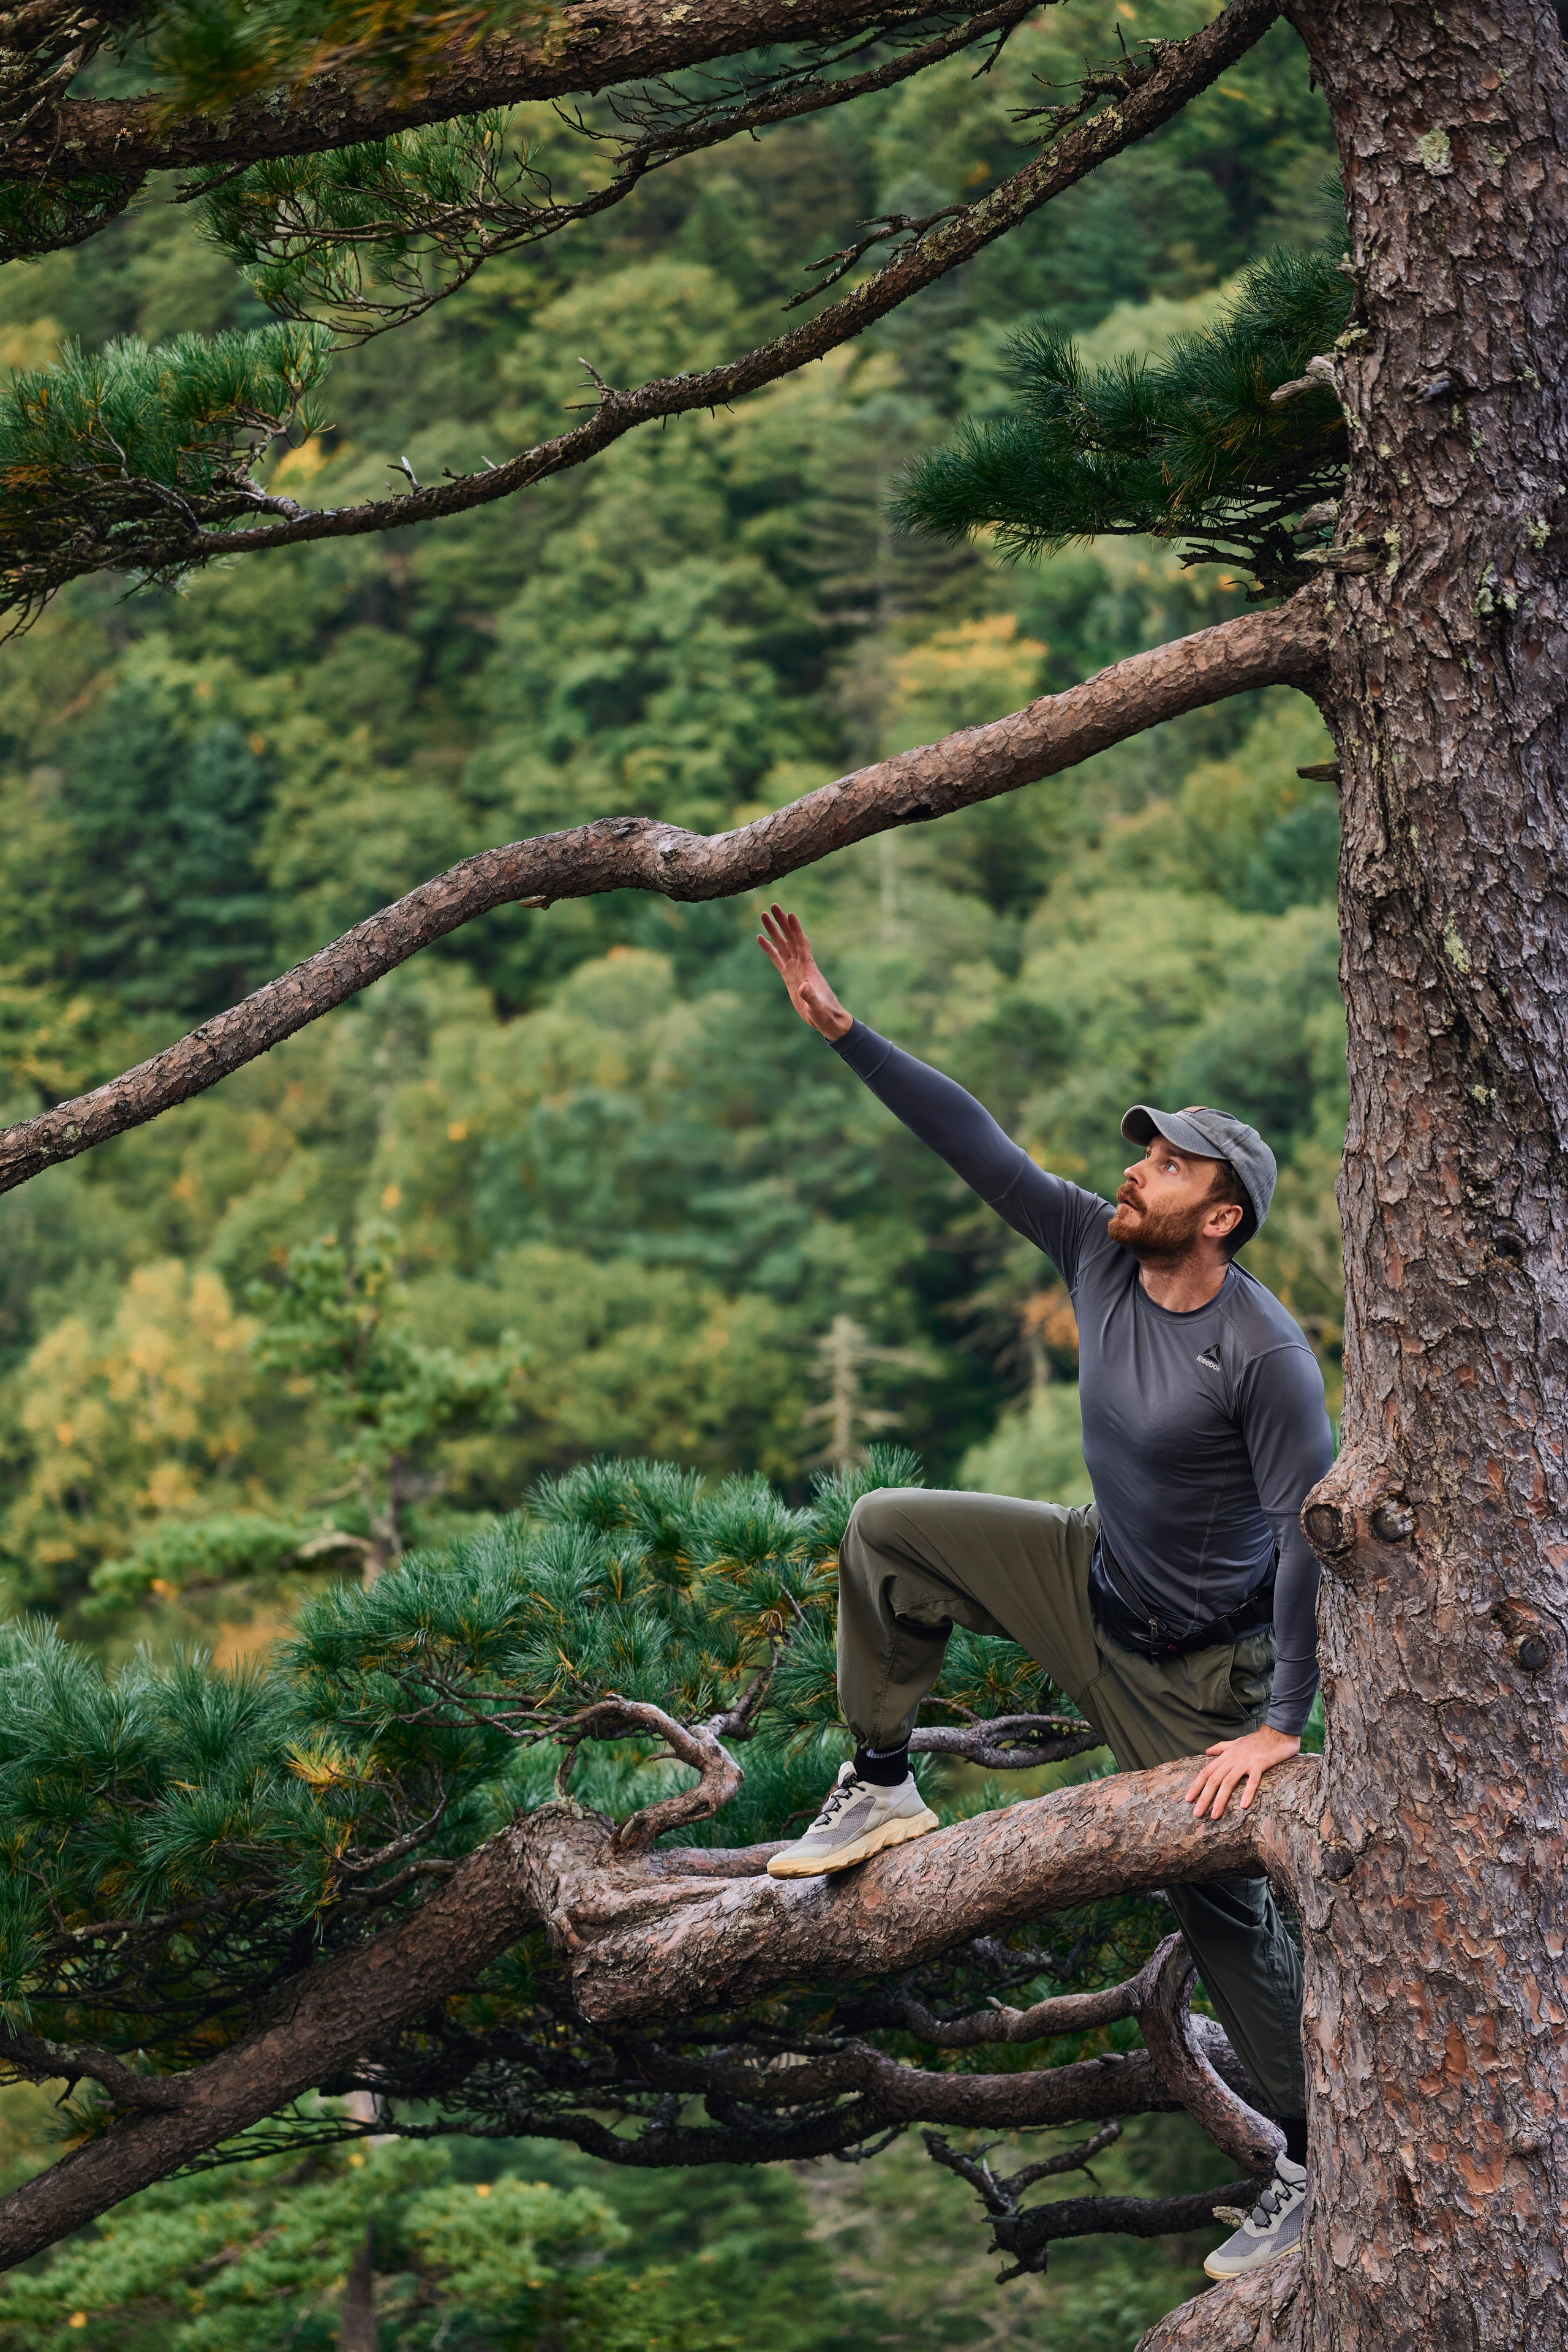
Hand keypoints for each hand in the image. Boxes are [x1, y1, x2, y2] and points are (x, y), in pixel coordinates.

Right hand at [757, 904, 851, 1040]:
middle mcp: (802, 964)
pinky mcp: (789, 976)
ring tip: (763, 915)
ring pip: (783, 945)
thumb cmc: (825, 1013)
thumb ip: (811, 997)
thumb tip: (804, 987)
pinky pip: (777, 958)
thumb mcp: (817, 1007)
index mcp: (809, 968)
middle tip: (772, 906)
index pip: (801, 944)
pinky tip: (760, 938)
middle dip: (782, 922)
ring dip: (774, 930)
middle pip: (790, 938)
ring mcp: (795, 969)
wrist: (827, 1019)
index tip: (790, 914)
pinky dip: (769, 948)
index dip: (796, 930)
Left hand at [1184, 1724, 1299, 1820]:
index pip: (1206, 1772)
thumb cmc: (1256, 1740)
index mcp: (1226, 1756)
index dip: (1196, 1785)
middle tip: (1196, 1813)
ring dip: (1220, 1800)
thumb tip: (1207, 1752)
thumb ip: (1221, 1748)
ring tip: (1214, 1815)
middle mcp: (1233, 1759)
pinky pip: (1253, 1780)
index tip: (1188, 1799)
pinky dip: (1247, 1792)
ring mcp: (1246, 1762)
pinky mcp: (1260, 1764)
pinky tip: (1243, 1805)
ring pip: (1229, 1782)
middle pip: (1214, 1779)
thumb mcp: (1235, 1743)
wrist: (1276, 1732)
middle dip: (1204, 1797)